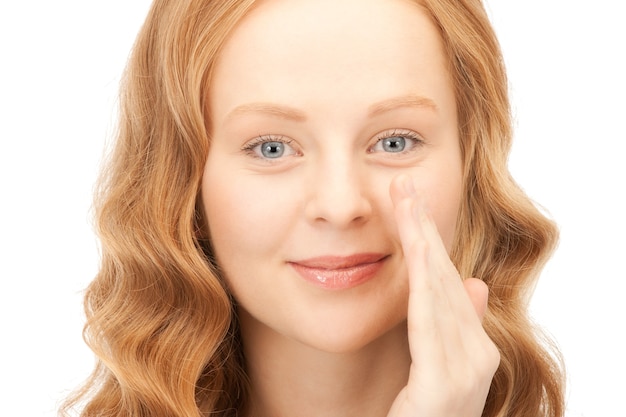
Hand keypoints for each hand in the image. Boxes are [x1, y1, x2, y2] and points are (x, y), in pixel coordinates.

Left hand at [387, 174, 499, 416]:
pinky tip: (416, 253)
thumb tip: (477, 284)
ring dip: (422, 244)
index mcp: (470, 351)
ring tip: (405, 201)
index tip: (410, 203)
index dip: (429, 242)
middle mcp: (475, 359)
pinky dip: (424, 285)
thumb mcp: (433, 370)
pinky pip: (429, 326)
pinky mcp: (441, 390)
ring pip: (439, 294)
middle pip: (445, 281)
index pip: (448, 286)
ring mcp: (464, 376)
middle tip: (405, 185)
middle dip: (424, 230)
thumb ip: (455, 329)